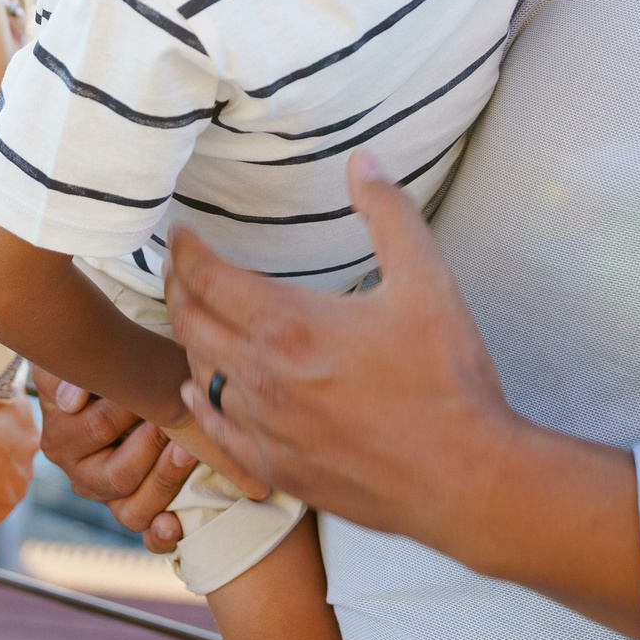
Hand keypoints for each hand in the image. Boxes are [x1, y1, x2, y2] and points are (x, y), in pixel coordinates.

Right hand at [38, 375, 198, 552]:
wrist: (110, 387)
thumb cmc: (93, 372)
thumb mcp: (69, 365)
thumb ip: (63, 376)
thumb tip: (71, 399)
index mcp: (60, 440)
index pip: (98, 429)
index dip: (130, 408)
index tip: (152, 385)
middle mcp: (80, 476)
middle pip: (118, 474)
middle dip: (153, 443)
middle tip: (179, 414)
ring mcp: (108, 499)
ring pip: (133, 509)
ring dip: (164, 480)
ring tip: (187, 452)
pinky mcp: (133, 515)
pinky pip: (145, 537)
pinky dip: (160, 535)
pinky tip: (173, 524)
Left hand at [167, 152, 519, 547]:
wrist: (464, 477)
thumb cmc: (446, 380)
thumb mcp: (427, 281)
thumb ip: (389, 213)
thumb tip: (362, 161)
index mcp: (289, 325)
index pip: (209, 278)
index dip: (186, 251)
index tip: (181, 234)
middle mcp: (263, 377)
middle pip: (192, 324)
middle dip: (177, 288)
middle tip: (175, 268)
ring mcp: (266, 428)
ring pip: (201, 375)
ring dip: (190, 341)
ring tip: (192, 317)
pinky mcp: (279, 468)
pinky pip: (219, 433)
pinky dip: (201, 404)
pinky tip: (197, 391)